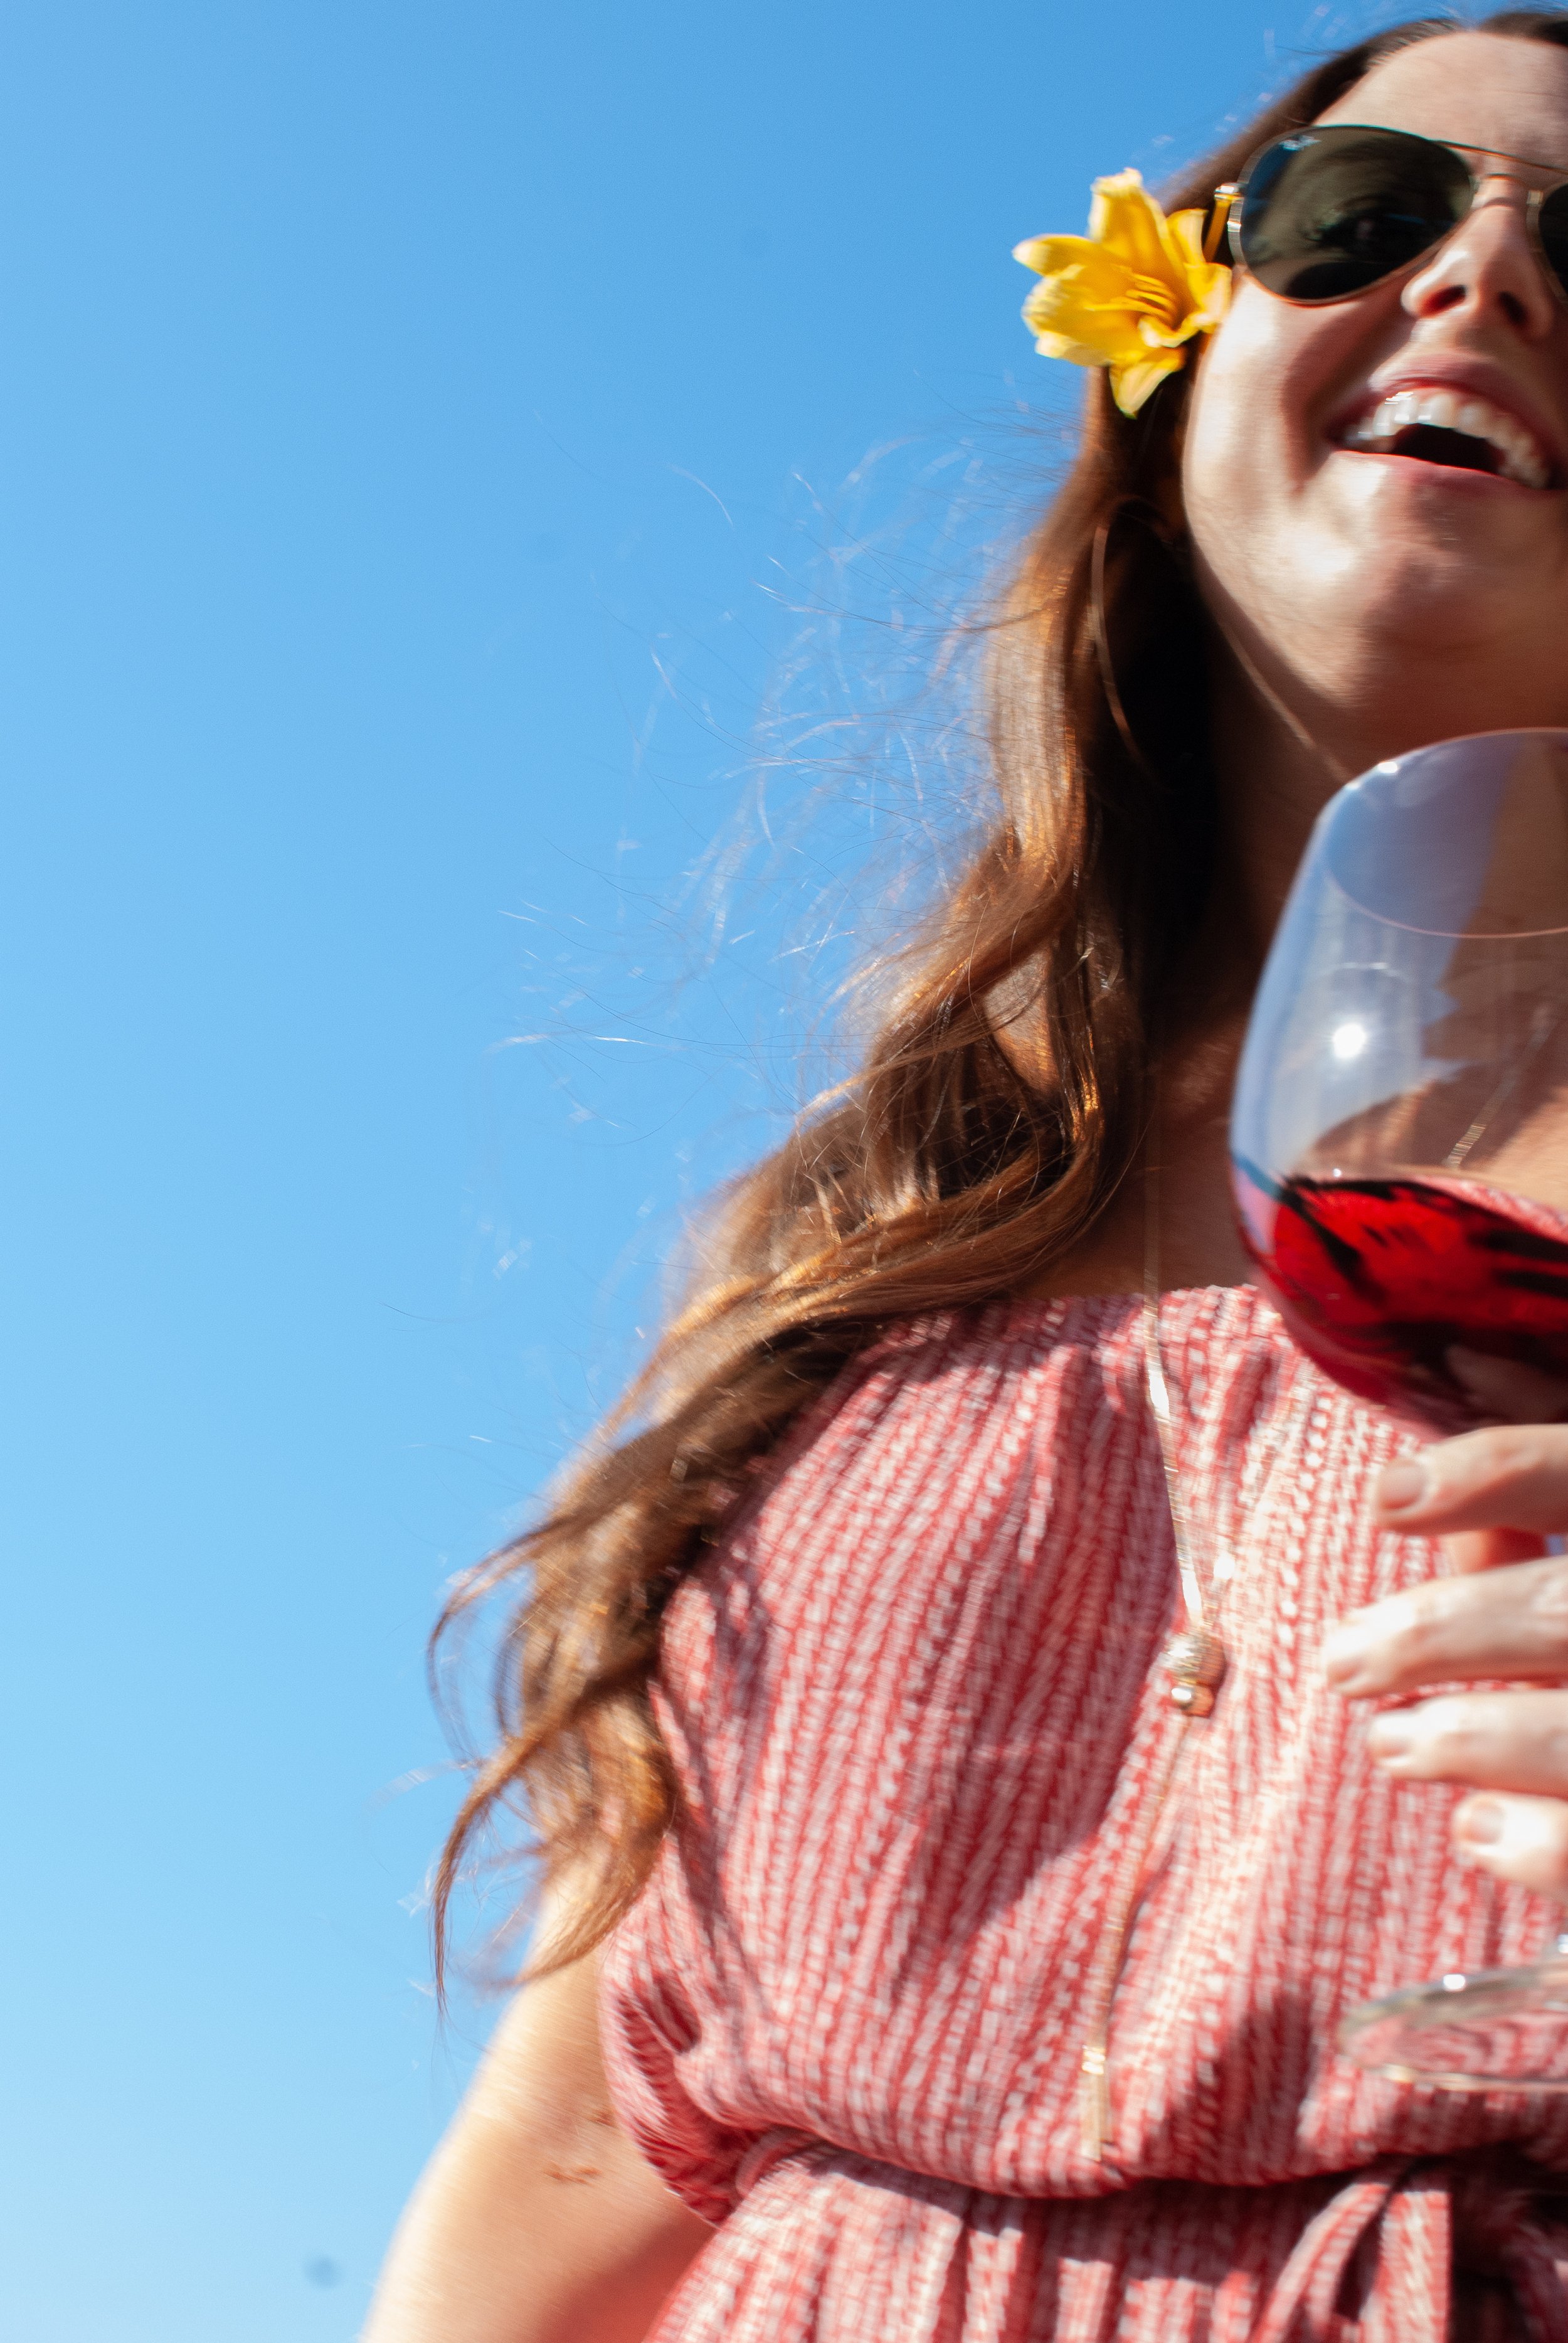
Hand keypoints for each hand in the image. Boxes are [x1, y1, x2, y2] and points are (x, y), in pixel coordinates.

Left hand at [1323, 1424, 1567, 1900]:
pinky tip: (1480, 1830)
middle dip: (1443, 1635)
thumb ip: (1553, 1517)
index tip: (1385, 1503)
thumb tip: (1438, 1517)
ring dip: (1476, 1741)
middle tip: (1345, 1663)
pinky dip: (1542, 1846)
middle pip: (1567, 1609)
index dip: (1495, 1474)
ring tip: (1393, 1744)